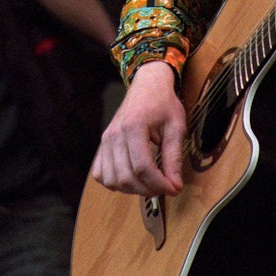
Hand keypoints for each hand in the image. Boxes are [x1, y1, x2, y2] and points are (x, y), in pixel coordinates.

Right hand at [90, 61, 186, 196]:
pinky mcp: (102, 144)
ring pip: (111, 179)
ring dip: (132, 189)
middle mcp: (114, 135)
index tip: (174, 188)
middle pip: (126, 177)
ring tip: (149, 184)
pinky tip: (130, 178)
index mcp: (133, 127)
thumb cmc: (162, 104)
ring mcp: (105, 140)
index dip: (160, 184)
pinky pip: (99, 173)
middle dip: (148, 189)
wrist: (147, 86)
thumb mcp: (176, 127)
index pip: (143, 167)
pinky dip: (113, 182)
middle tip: (165, 187)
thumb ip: (174, 158)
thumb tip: (175, 185)